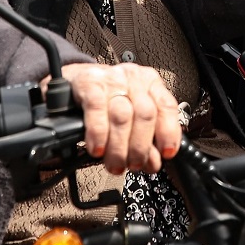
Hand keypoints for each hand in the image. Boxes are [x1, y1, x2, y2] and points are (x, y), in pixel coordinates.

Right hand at [59, 62, 182, 173]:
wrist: (75, 80)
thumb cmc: (107, 100)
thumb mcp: (132, 112)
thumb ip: (146, 137)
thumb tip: (152, 163)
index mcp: (150, 83)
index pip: (167, 107)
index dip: (169, 133)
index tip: (165, 154)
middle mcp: (133, 78)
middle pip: (145, 114)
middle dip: (140, 147)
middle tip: (133, 165)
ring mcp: (111, 79)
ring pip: (122, 116)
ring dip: (119, 147)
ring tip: (115, 164)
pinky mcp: (88, 83)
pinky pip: (96, 109)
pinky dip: (98, 133)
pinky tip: (97, 148)